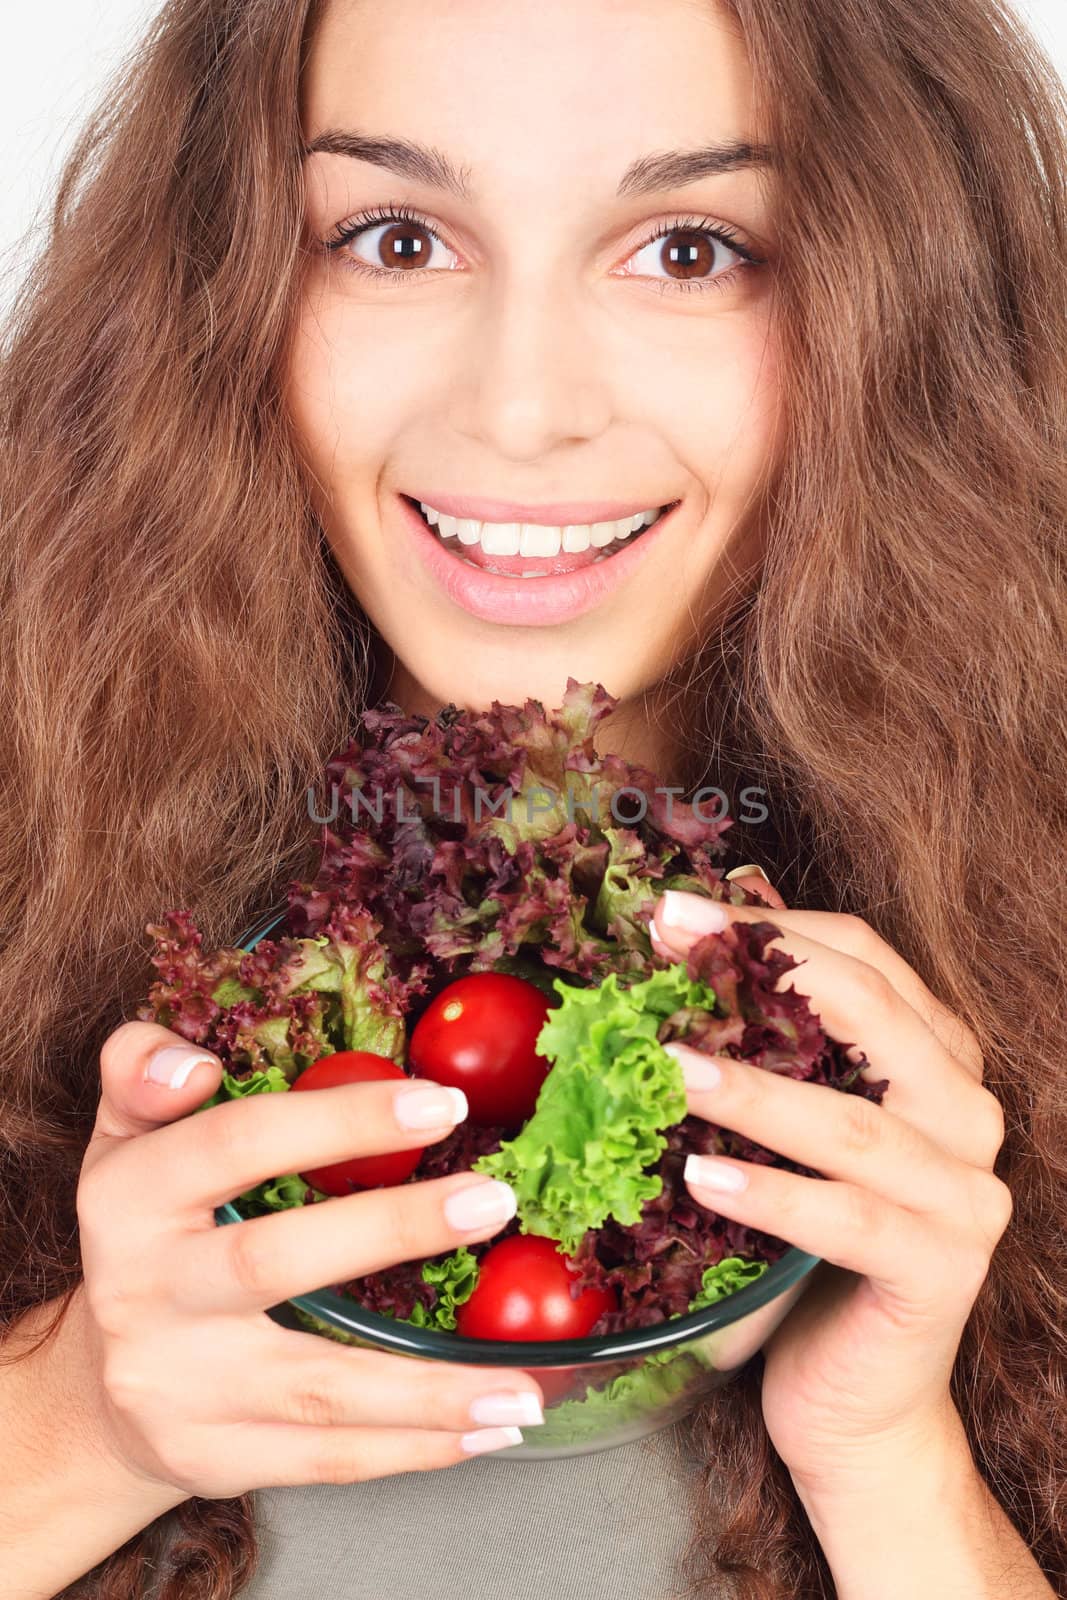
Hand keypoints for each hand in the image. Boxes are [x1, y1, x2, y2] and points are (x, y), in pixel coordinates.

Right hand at [74, 1022, 544, 1497]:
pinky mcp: (215, 1458)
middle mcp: (146, 1294)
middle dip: (392, 1230)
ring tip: (523, 1382)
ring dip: (430, 1389)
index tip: (440, 1103)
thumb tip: (192, 1064)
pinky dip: (417, 1448)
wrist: (93, 1391)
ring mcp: (179, 1387)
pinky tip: (490, 1427)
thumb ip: (144, 1070)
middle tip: (494, 1201)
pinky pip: (328, 1458)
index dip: (338, 1121)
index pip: (235, 1145)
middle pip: (271, 1261)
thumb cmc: (147, 1236)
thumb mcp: (125, 1139)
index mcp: (131, 1197)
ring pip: (316, 1389)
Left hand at [651, 872, 1012, 1500]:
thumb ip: (759, 1043)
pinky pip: (853, 1221)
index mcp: (935, 1055)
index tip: (672, 911)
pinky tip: (702, 1176)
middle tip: (666, 947)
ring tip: (668, 1065)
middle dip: (763, 970)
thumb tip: (671, 945)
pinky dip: (775, 1196)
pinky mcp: (943, 1271)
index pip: (863, 955)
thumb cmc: (801, 1246)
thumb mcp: (779, 1127)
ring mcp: (965, 1194)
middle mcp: (966, 1111)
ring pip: (854, 1123)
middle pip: (874, 1014)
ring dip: (754, 1089)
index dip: (768, 924)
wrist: (851, 1393)